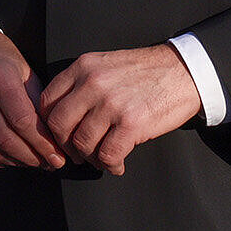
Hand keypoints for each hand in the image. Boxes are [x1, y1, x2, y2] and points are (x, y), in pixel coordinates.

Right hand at [0, 23, 63, 169]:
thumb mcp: (25, 72)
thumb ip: (37, 103)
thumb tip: (52, 138)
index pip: (23, 121)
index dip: (43, 144)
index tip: (57, 156)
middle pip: (7, 140)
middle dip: (33, 158)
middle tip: (49, 163)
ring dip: (16, 162)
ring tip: (33, 162)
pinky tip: (10, 159)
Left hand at [39, 44, 202, 175]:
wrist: (183, 71)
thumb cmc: (145, 71)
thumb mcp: (105, 65)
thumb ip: (82, 84)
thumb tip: (64, 117)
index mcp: (82, 67)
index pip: (47, 101)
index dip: (48, 125)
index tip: (59, 136)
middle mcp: (92, 83)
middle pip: (58, 125)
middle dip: (65, 145)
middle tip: (76, 154)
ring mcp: (111, 104)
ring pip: (82, 143)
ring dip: (90, 158)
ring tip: (101, 159)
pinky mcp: (131, 123)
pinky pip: (107, 155)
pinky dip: (110, 165)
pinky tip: (118, 164)